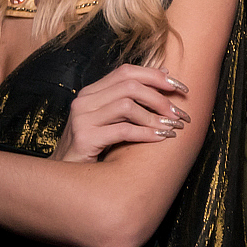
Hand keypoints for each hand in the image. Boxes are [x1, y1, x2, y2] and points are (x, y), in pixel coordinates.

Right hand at [54, 64, 190, 162]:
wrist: (66, 174)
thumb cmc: (95, 145)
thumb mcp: (113, 117)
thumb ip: (132, 96)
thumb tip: (165, 72)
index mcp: (91, 91)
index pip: (126, 71)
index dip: (156, 77)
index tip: (180, 88)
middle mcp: (84, 101)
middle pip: (129, 86)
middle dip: (160, 98)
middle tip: (180, 113)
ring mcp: (82, 119)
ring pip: (127, 106)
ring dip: (155, 117)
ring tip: (173, 127)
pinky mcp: (85, 138)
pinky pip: (123, 131)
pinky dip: (146, 133)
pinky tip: (161, 138)